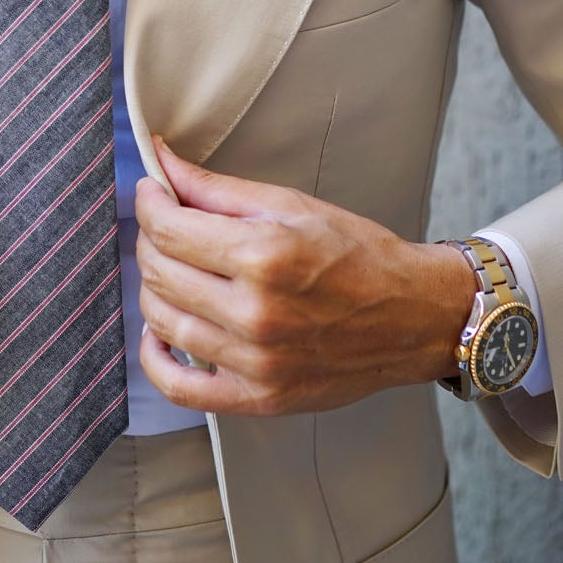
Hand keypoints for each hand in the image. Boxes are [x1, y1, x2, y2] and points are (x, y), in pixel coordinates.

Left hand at [135, 134, 472, 415]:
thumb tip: (161, 164)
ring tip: (172, 270)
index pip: (168, 228)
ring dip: (153, 288)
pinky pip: (178, 387)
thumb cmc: (359, 255)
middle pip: (159, 272)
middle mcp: (255, 312)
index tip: (152, 192)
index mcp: (264, 255)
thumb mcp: (292, 205)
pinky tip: (161, 332)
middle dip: (150, 240)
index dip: (149, 203)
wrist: (413, 317)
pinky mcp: (259, 398)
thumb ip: (218, 189)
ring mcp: (255, 361)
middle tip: (165, 226)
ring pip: (162, 320)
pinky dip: (154, 358)